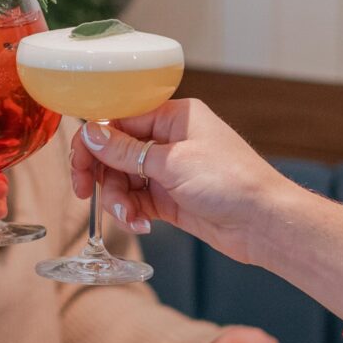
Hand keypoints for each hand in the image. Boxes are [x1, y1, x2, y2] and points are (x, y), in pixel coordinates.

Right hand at [68, 99, 291, 263]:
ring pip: (124, 180)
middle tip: (85, 195)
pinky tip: (139, 225)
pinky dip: (131, 213)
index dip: (94, 142)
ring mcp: (170, 171)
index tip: (78, 166)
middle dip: (103, 176)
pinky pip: (137, 202)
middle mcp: (170, 140)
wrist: (264, 223)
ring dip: (117, 200)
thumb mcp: (172, 163)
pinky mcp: (171, 199)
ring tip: (128, 218)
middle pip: (116, 152)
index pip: (119, 120)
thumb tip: (91, 133)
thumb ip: (126, 151)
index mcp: (174, 117)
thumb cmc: (232, 182)